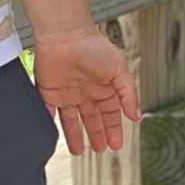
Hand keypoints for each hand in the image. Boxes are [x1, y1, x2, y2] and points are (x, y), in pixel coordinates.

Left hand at [32, 30, 141, 154]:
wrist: (65, 33)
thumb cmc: (93, 45)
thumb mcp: (119, 71)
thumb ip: (129, 95)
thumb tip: (136, 117)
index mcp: (103, 87)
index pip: (110, 114)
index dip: (114, 129)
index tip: (116, 145)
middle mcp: (85, 91)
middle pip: (91, 119)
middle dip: (96, 134)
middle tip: (99, 150)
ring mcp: (66, 91)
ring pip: (70, 120)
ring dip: (74, 135)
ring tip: (78, 151)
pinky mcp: (48, 90)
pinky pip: (47, 111)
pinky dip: (49, 124)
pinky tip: (52, 137)